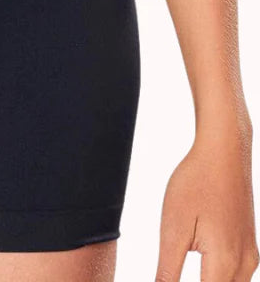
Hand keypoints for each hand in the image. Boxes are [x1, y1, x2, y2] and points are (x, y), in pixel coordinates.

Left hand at [156, 120, 258, 280]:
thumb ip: (168, 270)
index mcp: (223, 264)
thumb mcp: (174, 227)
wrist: (225, 150)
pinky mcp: (249, 247)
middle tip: (169, 278)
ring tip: (178, 275)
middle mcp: (243, 266)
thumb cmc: (195, 182)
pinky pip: (237, 279)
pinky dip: (219, 281)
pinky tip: (203, 274)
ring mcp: (250, 256)